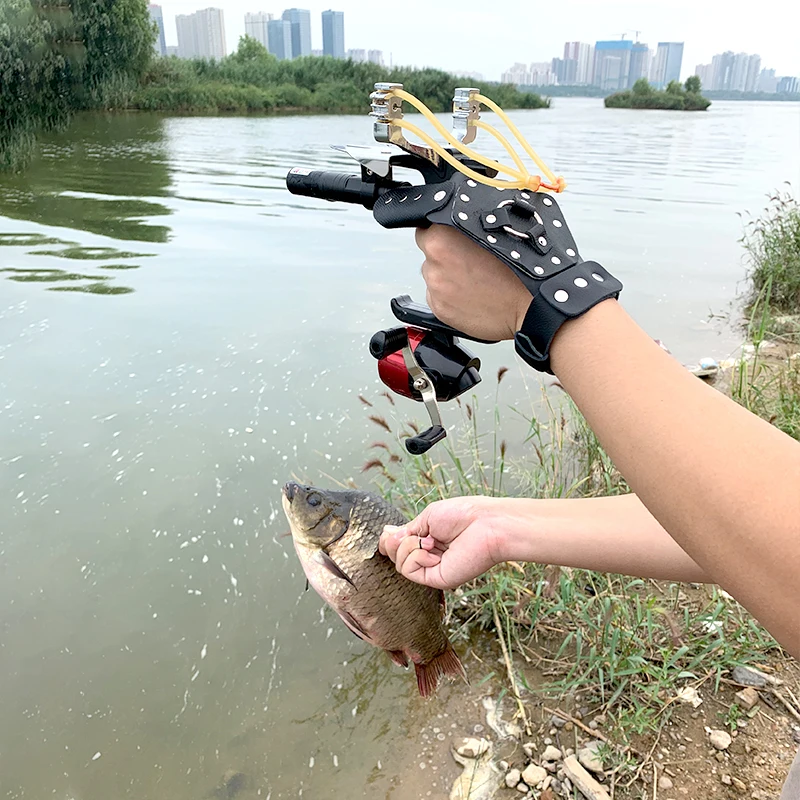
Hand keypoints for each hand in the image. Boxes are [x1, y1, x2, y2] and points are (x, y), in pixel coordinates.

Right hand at [378, 496, 504, 589]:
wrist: (486, 524)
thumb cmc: (463, 515)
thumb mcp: (427, 517)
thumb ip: (407, 531)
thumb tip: (386, 535)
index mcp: (427, 539)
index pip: (397, 545)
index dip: (389, 540)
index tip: (391, 531)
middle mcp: (428, 555)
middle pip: (394, 555)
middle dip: (396, 542)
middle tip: (412, 534)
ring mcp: (432, 568)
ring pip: (400, 564)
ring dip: (408, 547)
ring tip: (430, 541)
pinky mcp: (436, 579)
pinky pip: (410, 571)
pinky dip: (416, 557)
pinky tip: (433, 551)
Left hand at [416, 225, 531, 341]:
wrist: (527, 306)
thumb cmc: (517, 270)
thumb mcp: (492, 232)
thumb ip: (464, 227)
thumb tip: (454, 226)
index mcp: (442, 240)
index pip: (425, 227)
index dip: (440, 232)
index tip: (452, 238)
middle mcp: (434, 264)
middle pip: (429, 253)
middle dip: (443, 254)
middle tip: (467, 260)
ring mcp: (435, 288)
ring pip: (433, 275)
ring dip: (446, 275)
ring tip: (472, 279)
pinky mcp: (439, 309)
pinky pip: (437, 297)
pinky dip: (449, 296)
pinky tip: (469, 294)